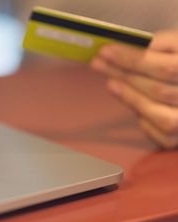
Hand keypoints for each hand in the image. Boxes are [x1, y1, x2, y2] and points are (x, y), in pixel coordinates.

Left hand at [91, 30, 177, 148]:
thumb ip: (160, 44)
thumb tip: (126, 48)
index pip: (165, 68)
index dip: (132, 59)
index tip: (105, 52)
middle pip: (158, 90)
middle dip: (125, 76)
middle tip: (98, 64)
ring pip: (159, 115)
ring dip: (130, 97)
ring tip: (110, 83)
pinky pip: (159, 134)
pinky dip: (145, 120)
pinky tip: (134, 106)